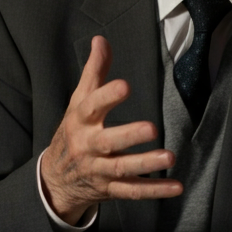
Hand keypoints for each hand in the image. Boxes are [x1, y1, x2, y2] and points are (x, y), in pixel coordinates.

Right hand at [40, 36, 180, 224]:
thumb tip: (101, 40)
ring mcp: (99, 170)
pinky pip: (133, 191)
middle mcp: (88, 147)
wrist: (54, 179)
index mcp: (80, 122)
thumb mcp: (78, 101)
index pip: (90, 107)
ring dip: (146, 164)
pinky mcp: (111, 188)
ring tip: (169, 157)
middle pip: (107, 142)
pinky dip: (155, 190)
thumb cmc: (73, 131)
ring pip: (122, 169)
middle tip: (151, 128)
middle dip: (128, 136)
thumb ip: (94, 72)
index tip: (124, 86)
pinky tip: (177, 187)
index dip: (106, 96)